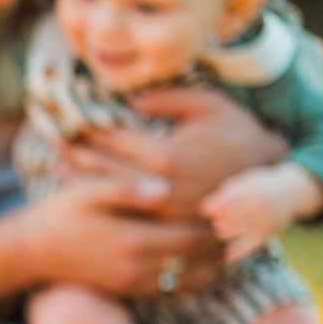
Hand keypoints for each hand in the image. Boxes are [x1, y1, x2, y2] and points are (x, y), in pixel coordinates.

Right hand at [15, 173, 223, 296]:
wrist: (32, 251)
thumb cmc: (60, 213)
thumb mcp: (87, 191)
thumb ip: (126, 188)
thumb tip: (163, 188)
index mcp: (132, 238)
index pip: (193, 234)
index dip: (219, 222)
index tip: (236, 205)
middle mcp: (137, 266)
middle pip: (198, 258)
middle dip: (223, 242)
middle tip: (243, 223)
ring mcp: (133, 282)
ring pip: (192, 278)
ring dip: (215, 263)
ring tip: (230, 242)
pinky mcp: (129, 290)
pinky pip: (174, 289)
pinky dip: (196, 277)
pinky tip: (204, 260)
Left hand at [60, 87, 289, 218]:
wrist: (269, 180)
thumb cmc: (238, 135)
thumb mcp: (209, 104)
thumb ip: (168, 97)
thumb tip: (130, 99)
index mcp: (165, 156)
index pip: (112, 140)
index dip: (86, 129)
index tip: (66, 121)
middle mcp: (157, 188)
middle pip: (102, 169)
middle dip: (76, 154)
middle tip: (53, 143)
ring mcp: (159, 212)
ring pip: (109, 194)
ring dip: (81, 179)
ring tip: (59, 167)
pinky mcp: (165, 226)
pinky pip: (126, 211)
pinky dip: (103, 199)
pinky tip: (85, 193)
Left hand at [202, 164, 322, 261]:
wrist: (291, 192)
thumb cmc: (259, 186)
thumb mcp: (243, 181)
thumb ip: (224, 194)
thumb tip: (205, 211)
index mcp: (248, 190)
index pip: (220, 205)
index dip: (210, 210)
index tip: (210, 211)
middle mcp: (256, 206)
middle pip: (224, 219)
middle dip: (218, 221)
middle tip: (220, 220)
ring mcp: (263, 221)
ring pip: (231, 232)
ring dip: (224, 232)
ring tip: (226, 228)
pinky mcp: (267, 233)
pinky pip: (248, 247)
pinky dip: (237, 253)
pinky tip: (228, 256)